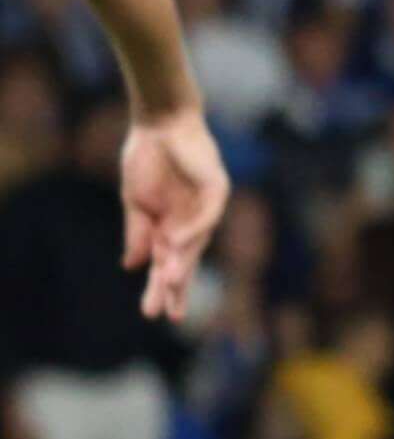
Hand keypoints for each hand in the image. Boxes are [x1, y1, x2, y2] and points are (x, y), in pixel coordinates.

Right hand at [117, 108, 225, 323]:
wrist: (158, 124)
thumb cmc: (147, 159)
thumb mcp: (136, 202)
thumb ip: (138, 233)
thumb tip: (132, 266)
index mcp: (172, 226)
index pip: (169, 264)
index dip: (163, 288)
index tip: (154, 314)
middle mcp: (192, 221)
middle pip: (185, 261)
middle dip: (176, 286)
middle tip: (171, 315)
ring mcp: (206, 206)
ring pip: (197, 243)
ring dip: (182, 263)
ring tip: (168, 285)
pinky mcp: (216, 188)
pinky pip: (207, 214)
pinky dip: (192, 230)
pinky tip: (176, 244)